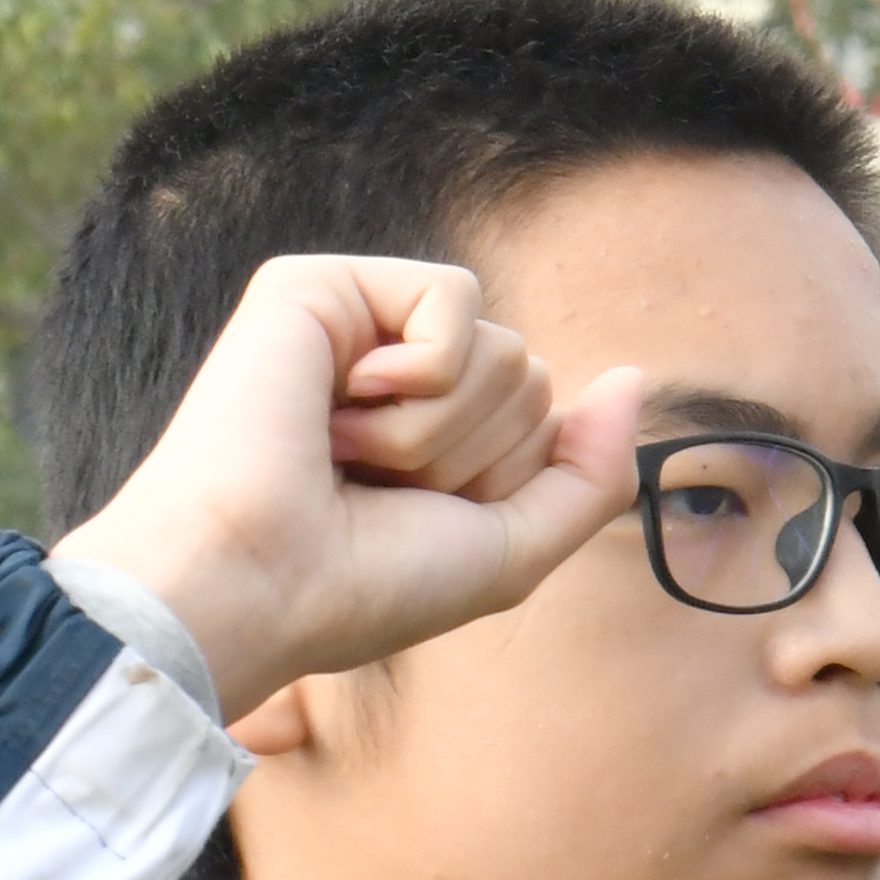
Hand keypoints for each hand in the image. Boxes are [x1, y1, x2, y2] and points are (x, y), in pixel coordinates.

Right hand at [52, 253, 639, 722]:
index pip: (537, 416)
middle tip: (367, 490)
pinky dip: (422, 370)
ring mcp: (347, 331)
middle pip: (526, 373)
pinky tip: (340, 406)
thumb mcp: (509, 551)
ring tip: (341, 457)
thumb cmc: (356, 590)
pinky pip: (452, 296)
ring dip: (437, 426)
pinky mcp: (313, 289)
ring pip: (501, 343)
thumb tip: (628, 377)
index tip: (406, 523)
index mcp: (417, 437)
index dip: (499, 481)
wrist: (251, 586)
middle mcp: (383, 379)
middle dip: (470, 450)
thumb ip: (590, 474)